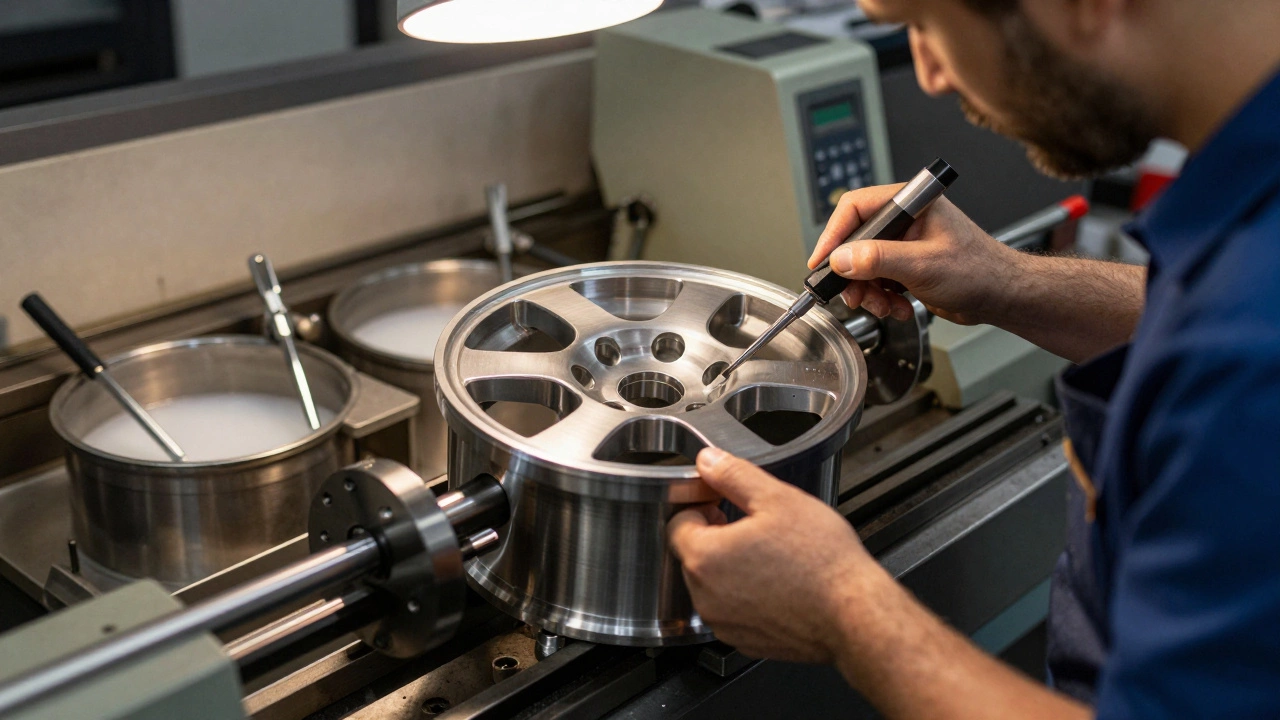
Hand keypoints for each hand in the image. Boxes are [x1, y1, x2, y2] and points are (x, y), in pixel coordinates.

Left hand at [667, 447, 891, 662]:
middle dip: (715, 536)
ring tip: (769, 554)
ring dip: (730, 566)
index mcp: (705, 557)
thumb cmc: (822, 562)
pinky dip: (746, 595)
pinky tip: (777, 581)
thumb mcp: (777, 499)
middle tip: (752, 526)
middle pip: (693, 555)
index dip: (700, 507)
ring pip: (713, 584)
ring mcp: (724, 624)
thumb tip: (709, 461)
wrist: (855, 614)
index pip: (677, 523)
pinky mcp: (744, 642)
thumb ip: (734, 475)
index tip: (722, 504)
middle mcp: (705, 597)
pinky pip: (732, 610)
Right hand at [808, 184, 1019, 324]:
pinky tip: (898, 308)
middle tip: (853, 294)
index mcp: (911, 204)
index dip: (834, 234)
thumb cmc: (981, 270)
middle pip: (856, 241)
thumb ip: (880, 259)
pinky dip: (882, 298)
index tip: (822, 261)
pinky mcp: (906, 266)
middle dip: (853, 273)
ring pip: (864, 265)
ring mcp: (905, 244)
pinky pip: (878, 280)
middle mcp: (905, 221)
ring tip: (884, 306)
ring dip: (868, 291)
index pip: (856, 208)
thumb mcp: (924, 264)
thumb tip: (842, 258)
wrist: (1003, 297)